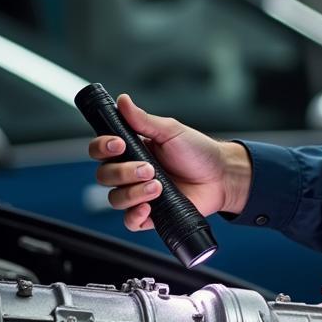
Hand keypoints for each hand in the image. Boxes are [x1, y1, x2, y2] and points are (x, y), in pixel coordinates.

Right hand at [86, 93, 251, 231]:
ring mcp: (139, 194)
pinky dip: (134, 215)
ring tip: (158, 185)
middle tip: (149, 168)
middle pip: (104, 175)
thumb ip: (144, 120)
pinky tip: (147, 208)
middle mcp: (131, 172)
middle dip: (123, 172)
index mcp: (132, 149)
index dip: (102, 148)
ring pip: (115, 199)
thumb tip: (122, 101)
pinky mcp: (150, 214)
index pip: (100, 150)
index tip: (118, 145)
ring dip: (133, 192)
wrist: (221, 176)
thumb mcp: (171, 131)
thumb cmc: (198, 151)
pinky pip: (130, 221)